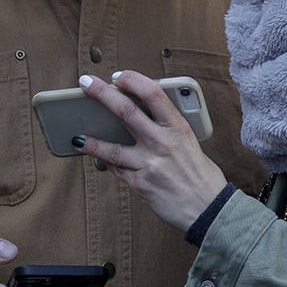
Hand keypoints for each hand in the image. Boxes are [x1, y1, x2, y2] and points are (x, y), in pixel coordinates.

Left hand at [75, 71, 227, 232]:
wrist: (209, 210)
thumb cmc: (201, 176)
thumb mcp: (190, 143)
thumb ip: (168, 130)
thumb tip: (144, 118)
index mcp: (178, 128)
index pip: (153, 93)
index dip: (133, 80)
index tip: (119, 76)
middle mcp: (162, 142)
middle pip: (125, 111)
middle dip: (102, 93)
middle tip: (86, 83)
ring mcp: (149, 164)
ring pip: (111, 148)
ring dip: (91, 141)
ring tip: (76, 137)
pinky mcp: (140, 184)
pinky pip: (117, 169)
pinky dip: (106, 162)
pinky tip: (98, 158)